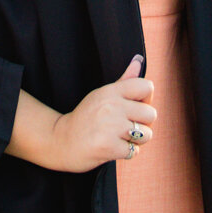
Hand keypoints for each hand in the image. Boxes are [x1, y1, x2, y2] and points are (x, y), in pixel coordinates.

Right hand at [46, 56, 158, 172]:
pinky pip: (134, 151)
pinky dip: (126, 152)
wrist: (61, 141)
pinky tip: (112, 147)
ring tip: (118, 137)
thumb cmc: (85, 118)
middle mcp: (111, 106)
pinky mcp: (108, 146)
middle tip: (125, 127)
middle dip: (143, 124)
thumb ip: (124, 81)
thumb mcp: (101, 95)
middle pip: (151, 114)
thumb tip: (139, 60)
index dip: (146, 99)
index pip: (146, 86)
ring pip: (146, 134)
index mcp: (110, 91)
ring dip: (136, 141)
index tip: (133, 107)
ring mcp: (110, 127)